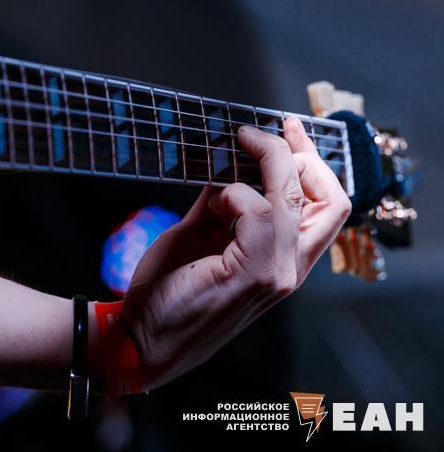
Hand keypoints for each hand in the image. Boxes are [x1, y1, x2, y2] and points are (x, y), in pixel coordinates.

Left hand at [122, 118, 351, 390]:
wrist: (141, 339)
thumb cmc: (167, 292)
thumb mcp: (199, 234)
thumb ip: (220, 202)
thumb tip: (227, 163)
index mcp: (283, 261)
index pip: (326, 207)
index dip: (312, 163)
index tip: (287, 131)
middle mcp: (290, 269)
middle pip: (329, 198)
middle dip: (296, 155)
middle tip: (255, 134)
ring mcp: (278, 274)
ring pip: (292, 197)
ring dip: (259, 167)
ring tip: (222, 171)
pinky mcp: (255, 273)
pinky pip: (259, 212)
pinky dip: (233, 195)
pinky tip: (212, 206)